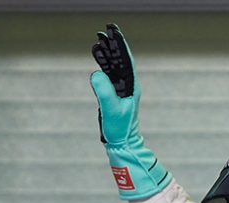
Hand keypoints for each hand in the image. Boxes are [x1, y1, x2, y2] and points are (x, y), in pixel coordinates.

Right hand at [89, 24, 170, 200]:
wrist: (122, 144)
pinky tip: (97, 60)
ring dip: (106, 55)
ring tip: (98, 42)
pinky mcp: (114, 96)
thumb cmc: (120, 129)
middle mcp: (128, 87)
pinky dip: (103, 66)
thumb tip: (96, 74)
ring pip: (114, 68)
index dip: (120, 46)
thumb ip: (104, 92)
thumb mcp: (111, 110)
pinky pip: (108, 77)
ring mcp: (121, 91)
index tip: (114, 33)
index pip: (126, 61)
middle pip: (120, 61)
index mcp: (132, 87)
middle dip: (112, 47)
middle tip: (105, 33)